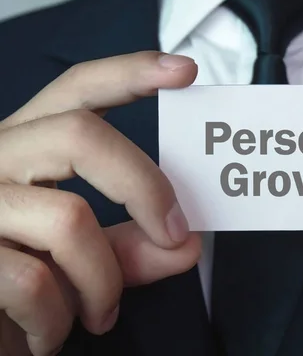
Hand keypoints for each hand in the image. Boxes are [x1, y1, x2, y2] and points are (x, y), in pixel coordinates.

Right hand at [0, 51, 201, 355]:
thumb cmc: (18, 284)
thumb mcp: (78, 258)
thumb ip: (129, 247)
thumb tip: (187, 244)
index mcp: (27, 148)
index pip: (75, 89)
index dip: (130, 72)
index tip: (184, 70)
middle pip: (80, 134)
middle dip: (144, 186)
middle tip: (174, 233)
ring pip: (69, 220)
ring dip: (102, 282)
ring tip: (98, 314)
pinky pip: (34, 282)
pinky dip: (57, 321)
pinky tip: (48, 335)